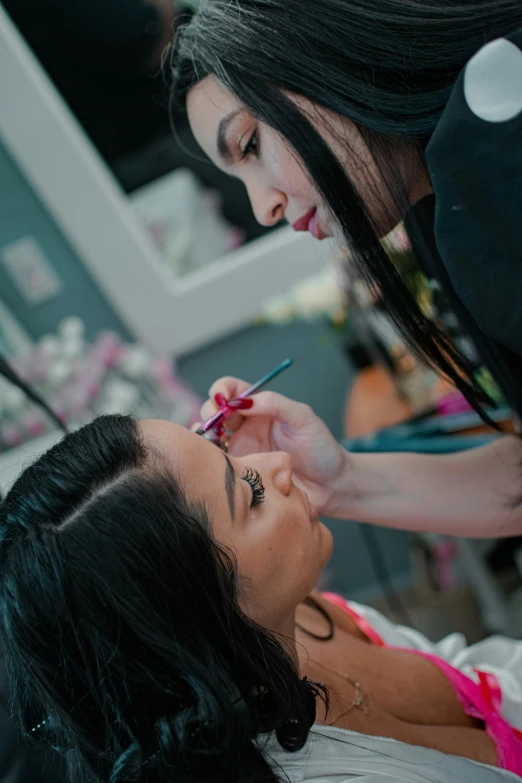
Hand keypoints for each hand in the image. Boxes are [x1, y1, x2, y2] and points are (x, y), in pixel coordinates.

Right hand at [198, 377, 347, 512]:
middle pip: (215, 409)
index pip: (233, 389)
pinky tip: (216, 459)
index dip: (222, 389)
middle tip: (217, 423)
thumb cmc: (322, 450)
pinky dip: (209, 456)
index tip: (222, 399)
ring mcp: (241, 448)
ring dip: (204, 432)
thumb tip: (243, 401)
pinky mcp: (240, 471)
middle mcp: (247, 425)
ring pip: (210, 434)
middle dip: (210, 410)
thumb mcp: (303, 418)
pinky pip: (217, 461)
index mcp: (262, 407)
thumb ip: (275, 404)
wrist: (331, 487)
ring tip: (213, 440)